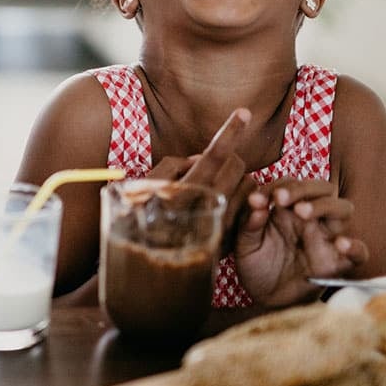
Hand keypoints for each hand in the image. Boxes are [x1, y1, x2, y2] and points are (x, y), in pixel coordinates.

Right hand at [149, 108, 255, 249]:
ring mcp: (221, 228)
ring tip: (214, 185)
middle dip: (231, 156)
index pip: (214, 156)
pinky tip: (220, 204)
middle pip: (237, 167)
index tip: (244, 112)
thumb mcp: (143, 190)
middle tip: (212, 162)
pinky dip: (238, 197)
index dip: (229, 131)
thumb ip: (171, 168)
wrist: (143, 274)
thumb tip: (197, 159)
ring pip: (248, 187)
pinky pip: (247, 208)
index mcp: (183, 193)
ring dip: (236, 178)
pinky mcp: (229, 242)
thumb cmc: (136, 225)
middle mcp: (206, 210)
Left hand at [234, 179, 368, 306]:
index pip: (292, 184)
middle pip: (323, 189)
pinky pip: (359, 252)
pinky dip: (354, 246)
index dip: (276, 186)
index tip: (258, 200)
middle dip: (303, 188)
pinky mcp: (337, 264)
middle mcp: (311, 219)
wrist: (265, 299)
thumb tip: (255, 202)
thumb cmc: (257, 265)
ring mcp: (326, 239)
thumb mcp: (245, 243)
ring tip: (302, 212)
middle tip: (281, 199)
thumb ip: (249, 223)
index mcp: (287, 209)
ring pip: (343, 209)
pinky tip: (339, 244)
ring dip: (325, 206)